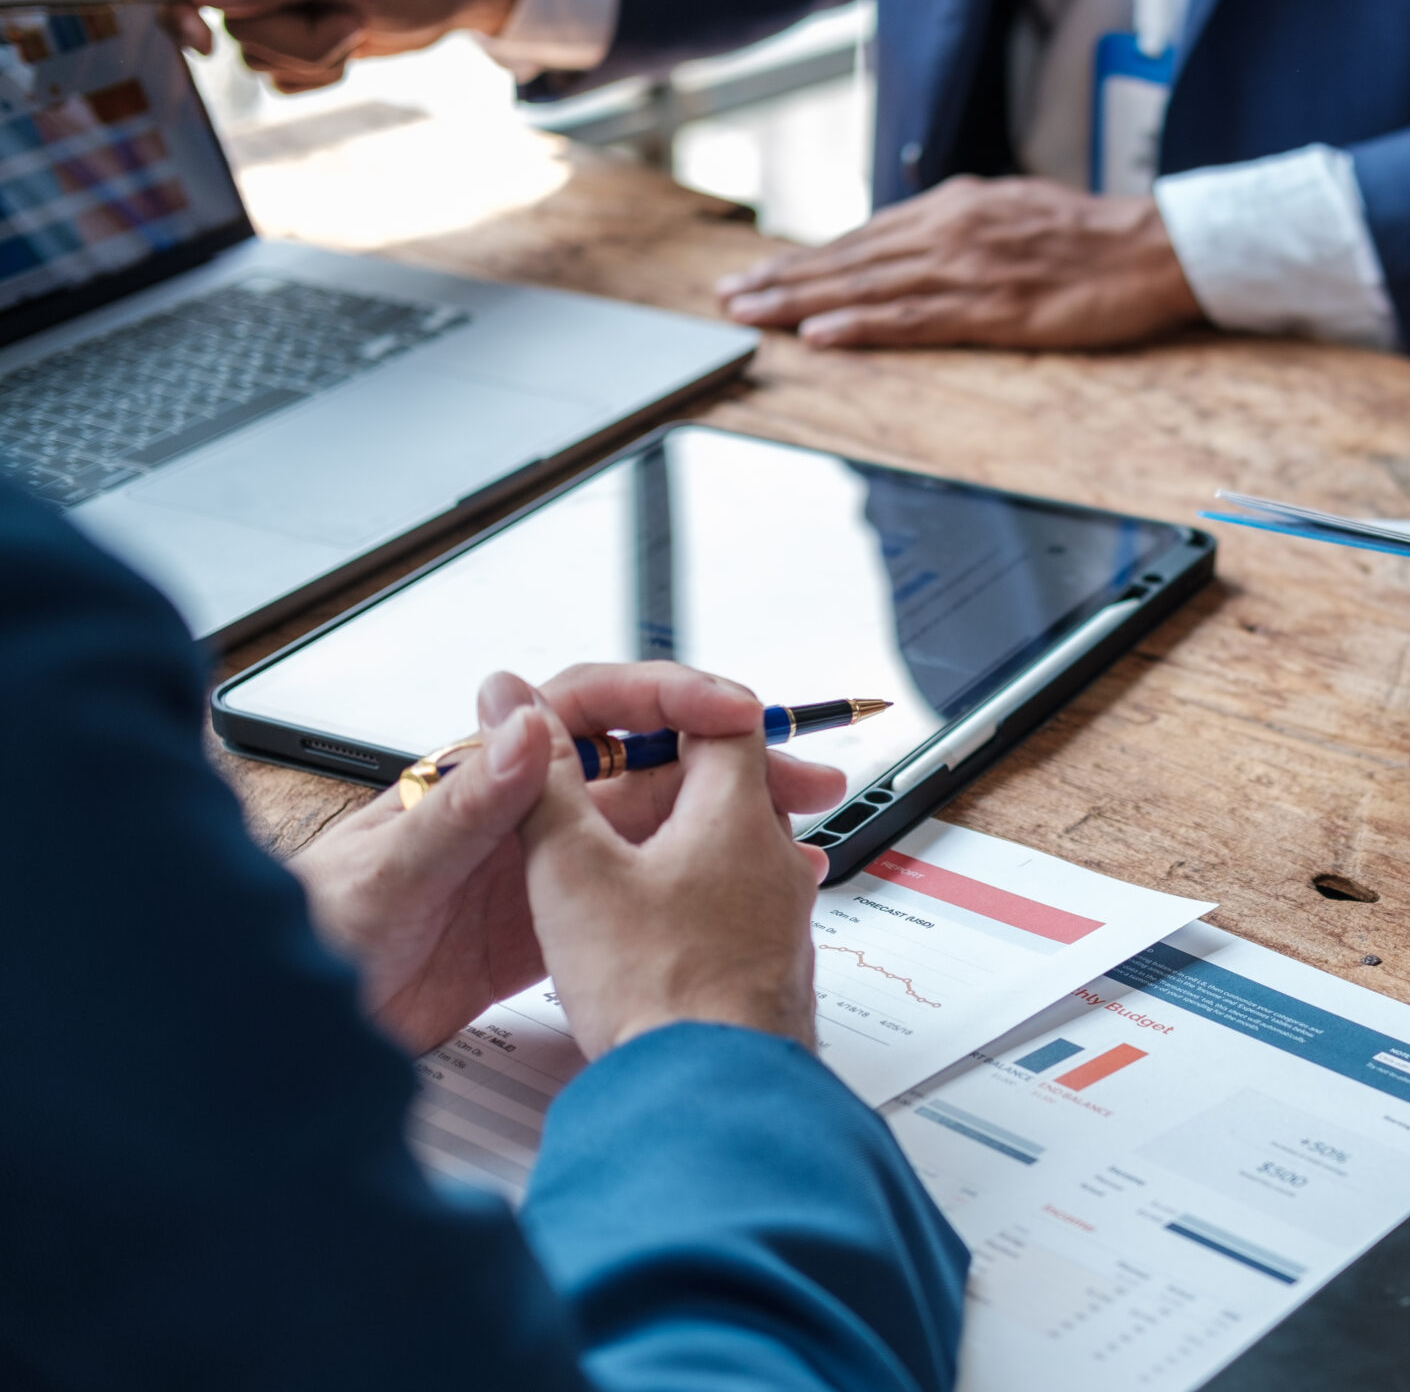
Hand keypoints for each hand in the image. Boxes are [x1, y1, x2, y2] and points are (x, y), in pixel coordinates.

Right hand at [161, 0, 523, 92]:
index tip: (203, 41)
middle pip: (230, 20)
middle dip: (291, 35)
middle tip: (346, 17)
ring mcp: (281, 2)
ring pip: (257, 53)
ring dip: (312, 54)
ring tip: (356, 24)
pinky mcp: (299, 36)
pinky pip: (283, 75)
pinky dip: (320, 72)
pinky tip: (353, 45)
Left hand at [288, 665, 847, 1054]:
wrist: (293, 1025)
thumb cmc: (319, 932)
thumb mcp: (392, 871)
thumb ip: (463, 804)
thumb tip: (526, 725)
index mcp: (487, 771)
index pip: (595, 706)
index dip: (671, 697)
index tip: (735, 711)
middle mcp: (528, 806)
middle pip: (649, 762)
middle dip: (733, 757)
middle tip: (803, 774)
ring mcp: (547, 863)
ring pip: (660, 824)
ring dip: (732, 819)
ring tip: (800, 833)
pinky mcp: (554, 921)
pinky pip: (645, 889)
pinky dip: (703, 885)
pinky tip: (750, 895)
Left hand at [717, 175, 1204, 348]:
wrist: (1155, 247)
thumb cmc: (1091, 237)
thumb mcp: (1014, 210)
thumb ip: (961, 225)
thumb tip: (914, 240)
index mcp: (955, 208)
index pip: (864, 238)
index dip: (807, 259)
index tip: (759, 274)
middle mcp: (951, 231)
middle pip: (851, 260)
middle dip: (783, 280)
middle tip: (727, 298)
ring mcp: (970, 270)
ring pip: (869, 288)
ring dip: (803, 303)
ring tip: (752, 315)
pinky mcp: (995, 309)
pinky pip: (916, 320)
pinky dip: (863, 327)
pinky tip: (822, 335)